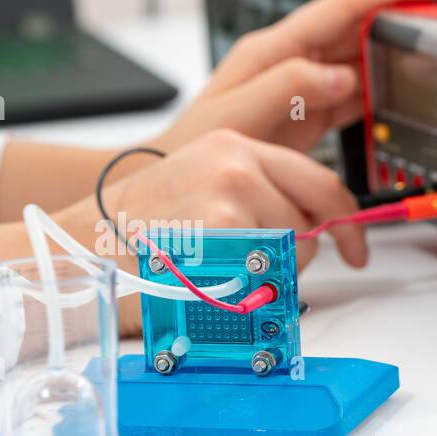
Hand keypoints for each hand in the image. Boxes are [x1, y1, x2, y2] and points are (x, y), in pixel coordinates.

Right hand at [0, 130, 367, 334]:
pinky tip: (211, 281)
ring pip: (294, 252)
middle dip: (296, 252)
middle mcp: (238, 163)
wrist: (80, 248)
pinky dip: (250, 290)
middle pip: (310, 219)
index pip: (317, 180)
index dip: (346, 220)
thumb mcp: (195, 185)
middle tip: (258, 270)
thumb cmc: (131, 231)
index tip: (356, 245)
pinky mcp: (225, 233)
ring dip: (269, 274)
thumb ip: (252, 193)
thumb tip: (307, 226)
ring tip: (216, 270)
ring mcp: (233, 198)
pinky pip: (270, 275)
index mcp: (232, 146)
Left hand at [155, 0, 436, 155]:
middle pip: (363, 28)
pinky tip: (411, 98)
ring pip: (365, 61)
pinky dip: (386, 95)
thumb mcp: (233, 116)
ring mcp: (302, 88)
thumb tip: (339, 76)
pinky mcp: (308, 117)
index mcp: (273, 49)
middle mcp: (291, 61)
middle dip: (413, 16)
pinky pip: (356, 97)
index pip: (345, 7)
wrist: (171, 179)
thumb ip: (286, 89)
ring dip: (405, 55)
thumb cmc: (191, 147)